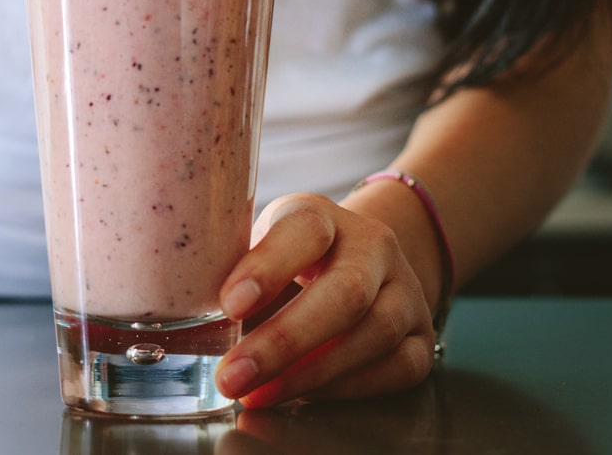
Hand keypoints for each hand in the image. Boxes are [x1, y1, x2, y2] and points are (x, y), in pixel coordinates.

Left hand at [213, 193, 437, 406]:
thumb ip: (235, 270)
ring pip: (374, 334)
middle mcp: (373, 246)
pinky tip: (303, 396)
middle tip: (233, 375)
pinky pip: (397, 369)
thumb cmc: (293, 254)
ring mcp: (405, 289)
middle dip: (285, 341)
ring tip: (258, 394)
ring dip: (311, 374)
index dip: (267, 267)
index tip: (229, 304)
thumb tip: (188, 321)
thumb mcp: (264, 242)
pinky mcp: (422, 334)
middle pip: (344, 292)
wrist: (364, 256)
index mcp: (322, 214)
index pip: (303, 231)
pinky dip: (346, 388)